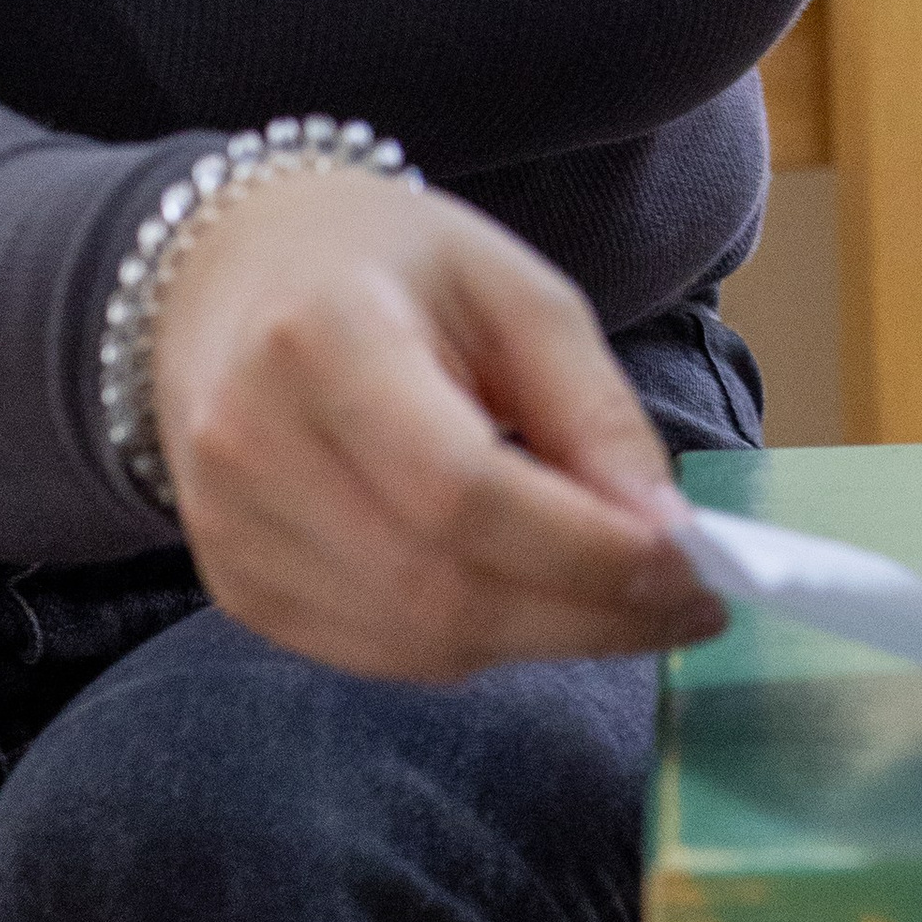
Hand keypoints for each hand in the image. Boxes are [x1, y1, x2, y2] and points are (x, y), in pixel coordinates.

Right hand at [149, 168, 725, 680]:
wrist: (233, 273)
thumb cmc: (391, 266)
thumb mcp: (513, 288)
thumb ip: (592, 408)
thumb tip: (663, 532)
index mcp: (324, 336)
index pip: (461, 490)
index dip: (585, 548)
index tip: (691, 564)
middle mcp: (254, 445)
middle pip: (440, 586)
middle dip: (585, 614)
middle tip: (687, 604)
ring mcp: (230, 531)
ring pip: (416, 642)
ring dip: (542, 638)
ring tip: (622, 600)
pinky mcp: (236, 589)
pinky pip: (379, 655)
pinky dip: (475, 644)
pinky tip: (528, 598)